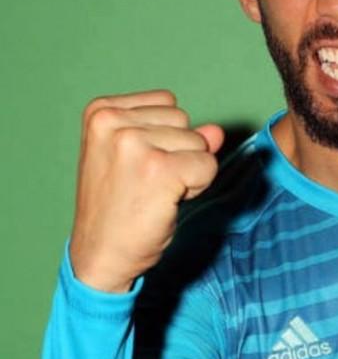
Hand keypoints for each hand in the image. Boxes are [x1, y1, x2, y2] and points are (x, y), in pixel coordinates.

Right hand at [68, 90, 223, 292]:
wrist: (100, 255)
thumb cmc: (118, 208)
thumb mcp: (141, 159)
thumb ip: (179, 137)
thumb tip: (217, 131)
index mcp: (101, 111)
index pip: (166, 103)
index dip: (164, 138)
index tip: (136, 165)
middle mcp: (112, 121)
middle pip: (184, 121)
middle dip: (177, 153)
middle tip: (145, 184)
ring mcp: (134, 143)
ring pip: (199, 143)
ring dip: (186, 171)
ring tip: (152, 192)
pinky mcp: (159, 169)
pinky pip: (207, 166)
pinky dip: (196, 187)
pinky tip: (165, 202)